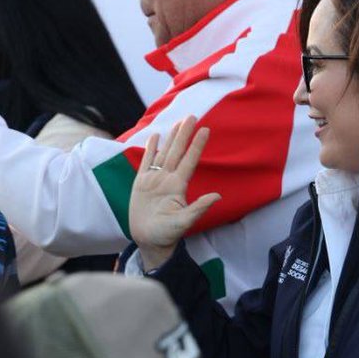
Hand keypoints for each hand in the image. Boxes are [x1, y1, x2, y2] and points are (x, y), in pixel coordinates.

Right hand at [128, 116, 219, 269]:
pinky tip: (154, 137)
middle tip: (192, 116)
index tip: (205, 130)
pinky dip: (150, 149)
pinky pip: (146, 162)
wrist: (148, 241)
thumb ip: (198, 208)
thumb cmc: (166, 234)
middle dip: (184, 134)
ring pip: (164, 154)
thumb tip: (217, 196)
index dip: (196, 145)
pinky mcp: (141, 183)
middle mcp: (168, 180)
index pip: (189, 161)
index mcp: (178, 186)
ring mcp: (155, 180)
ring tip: (178, 122)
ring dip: (171, 138)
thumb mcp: (184, 222)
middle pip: (177, 152)